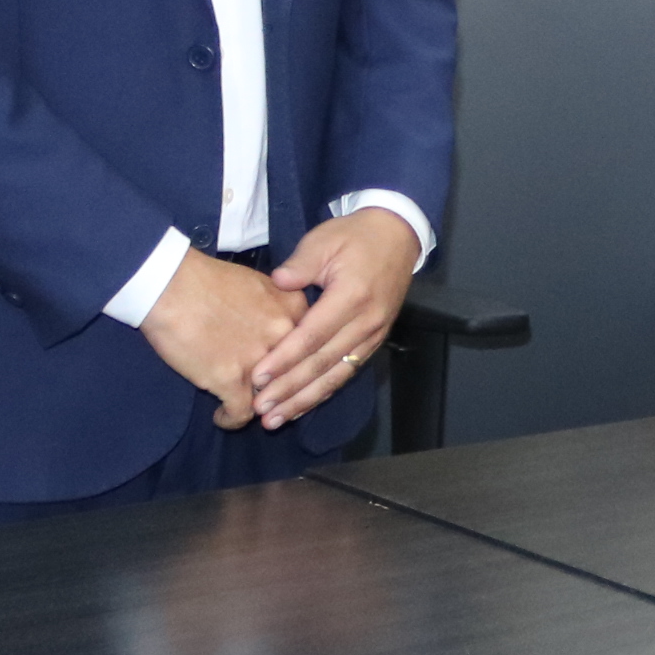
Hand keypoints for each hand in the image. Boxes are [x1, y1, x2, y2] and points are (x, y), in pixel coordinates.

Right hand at [142, 251, 302, 427]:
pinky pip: (241, 413)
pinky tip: (221, 418)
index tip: (284, 370)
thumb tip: (275, 322)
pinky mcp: (232, 380)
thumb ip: (275, 304)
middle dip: (282, 388)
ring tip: (248, 409)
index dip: (296, 361)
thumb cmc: (204, 279)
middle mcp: (285, 335)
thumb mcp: (256, 283)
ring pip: (272, 398)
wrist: (169, 285)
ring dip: (260, 407)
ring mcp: (261, 360)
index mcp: (293, 307)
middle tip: (269, 396)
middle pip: (295, 373)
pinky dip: (230, 420)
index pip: (308, 344)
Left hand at [249, 208, 422, 426]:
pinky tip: (302, 405)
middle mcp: (366, 321)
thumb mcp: (324, 240)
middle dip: (290, 389)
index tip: (257, 377)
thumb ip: (300, 264)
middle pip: (322, 363)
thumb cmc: (355, 236)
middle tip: (260, 409)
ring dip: (305, 400)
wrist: (397, 236)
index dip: (284, 359)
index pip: (312, 336)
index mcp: (351, 296)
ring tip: (277, 419)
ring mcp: (373, 334)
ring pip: (336, 375)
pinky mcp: (375, 340)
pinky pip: (347, 371)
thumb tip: (278, 283)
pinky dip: (324, 392)